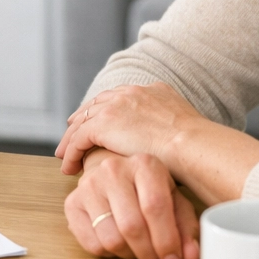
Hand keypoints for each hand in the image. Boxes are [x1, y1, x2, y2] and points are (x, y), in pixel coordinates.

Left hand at [56, 82, 203, 173]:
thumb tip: (169, 142)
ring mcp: (115, 106)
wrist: (191, 145)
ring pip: (83, 122)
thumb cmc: (194, 147)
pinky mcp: (103, 124)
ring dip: (72, 139)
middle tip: (72, 133)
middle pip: (96, 105)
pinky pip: (79, 139)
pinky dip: (71, 153)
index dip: (105, 111)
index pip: (119, 98)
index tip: (97, 121)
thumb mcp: (183, 128)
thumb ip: (170, 127)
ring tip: (64, 155)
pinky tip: (68, 167)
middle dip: (83, 120)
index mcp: (151, 90)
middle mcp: (130, 93)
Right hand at [64, 150, 199, 258]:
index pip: (155, 206)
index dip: (167, 240)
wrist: (113, 175)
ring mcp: (88, 185)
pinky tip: (119, 245)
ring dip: (129, 255)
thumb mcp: (173, 200)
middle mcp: (113, 169)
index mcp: (144, 164)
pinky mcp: (71, 203)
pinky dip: (110, 255)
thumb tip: (190, 256)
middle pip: (132, 225)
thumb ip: (185, 227)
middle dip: (148, 253)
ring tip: (138, 251)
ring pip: (111, 239)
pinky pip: (92, 244)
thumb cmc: (148, 190)